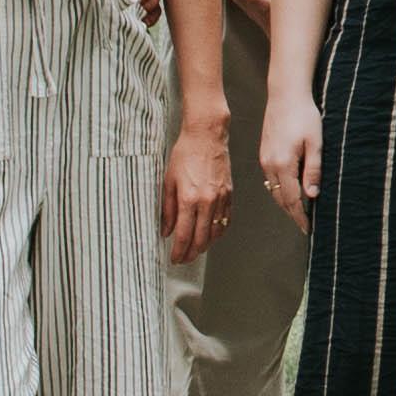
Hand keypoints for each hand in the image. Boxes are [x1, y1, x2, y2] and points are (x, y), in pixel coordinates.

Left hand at [157, 114, 231, 265]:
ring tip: (195, 250)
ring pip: (215, 233)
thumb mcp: (168, 181)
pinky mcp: (229, 194)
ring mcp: (221, 199)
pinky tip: (212, 235)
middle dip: (191, 253)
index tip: (174, 258)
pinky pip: (226, 220)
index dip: (178, 250)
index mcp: (189, 199)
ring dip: (205, 245)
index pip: (183, 234)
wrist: (206, 137)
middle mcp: (207, 202)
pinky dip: (218, 232)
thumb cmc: (185, 154)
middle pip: (201, 239)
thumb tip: (165, 230)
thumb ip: (166, 209)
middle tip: (183, 259)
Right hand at [263, 87, 325, 219]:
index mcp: (283, 164)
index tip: (307, 228)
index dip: (299, 216)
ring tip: (299, 212)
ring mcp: (264, 159)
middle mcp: (270, 165)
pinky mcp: (264, 153)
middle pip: (279, 198)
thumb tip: (312, 196)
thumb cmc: (304, 116)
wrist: (286, 95)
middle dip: (292, 213)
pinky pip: (270, 179)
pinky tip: (289, 190)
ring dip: (285, 202)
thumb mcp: (316, 143)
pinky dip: (279, 189)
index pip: (291, 199)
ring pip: (273, 189)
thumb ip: (313, 170)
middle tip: (304, 225)